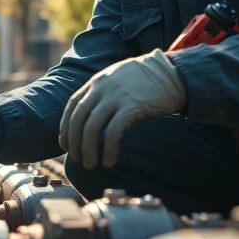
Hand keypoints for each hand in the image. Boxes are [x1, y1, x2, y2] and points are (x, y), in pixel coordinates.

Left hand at [60, 49, 185, 168]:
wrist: (172, 74)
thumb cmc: (146, 81)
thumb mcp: (117, 80)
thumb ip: (103, 94)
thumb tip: (91, 119)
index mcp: (97, 82)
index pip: (72, 106)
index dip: (65, 127)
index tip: (65, 144)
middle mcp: (102, 88)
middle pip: (78, 119)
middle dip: (74, 142)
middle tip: (77, 159)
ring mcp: (116, 97)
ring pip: (92, 128)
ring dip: (88, 150)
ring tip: (91, 165)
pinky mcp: (132, 107)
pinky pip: (113, 133)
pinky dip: (108, 150)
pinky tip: (109, 161)